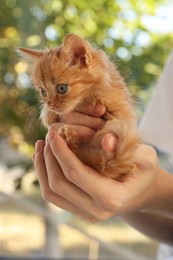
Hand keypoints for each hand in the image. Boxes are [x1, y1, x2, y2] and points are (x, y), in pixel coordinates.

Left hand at [33, 129, 157, 221]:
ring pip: (51, 193)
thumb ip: (127, 148)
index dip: (61, 152)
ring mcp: (86, 213)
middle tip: (47, 136)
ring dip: (42, 167)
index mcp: (112, 197)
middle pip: (59, 184)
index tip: (52, 133)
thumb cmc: (144, 170)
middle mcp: (96, 210)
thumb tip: (106, 141)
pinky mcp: (79, 210)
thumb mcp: (145, 156)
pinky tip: (44, 158)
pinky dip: (45, 176)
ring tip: (41, 146)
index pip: (76, 173)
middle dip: (49, 157)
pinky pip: (54, 196)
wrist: (143, 191)